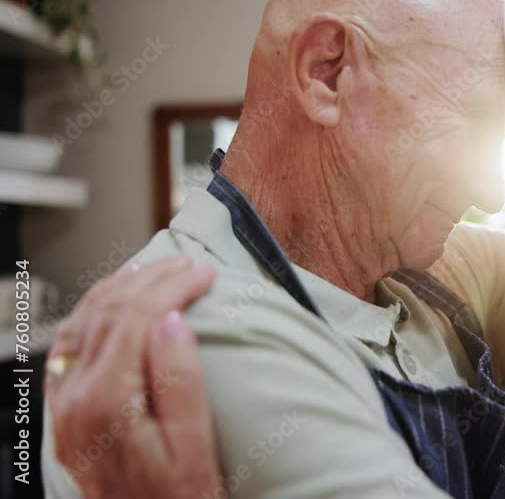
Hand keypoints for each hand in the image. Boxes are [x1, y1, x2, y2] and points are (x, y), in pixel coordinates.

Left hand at [45, 257, 220, 498]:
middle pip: (108, 312)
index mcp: (107, 402)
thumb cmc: (179, 498)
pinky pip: (69, 347)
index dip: (173, 286)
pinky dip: (93, 314)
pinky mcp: (67, 413)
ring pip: (82, 322)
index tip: (204, 272)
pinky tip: (114, 305)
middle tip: (187, 263)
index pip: (137, 318)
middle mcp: (76, 399)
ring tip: (154, 269)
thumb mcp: (193, 447)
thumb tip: (173, 321)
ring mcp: (65, 406)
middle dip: (150, 278)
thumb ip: (181, 382)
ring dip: (119, 288)